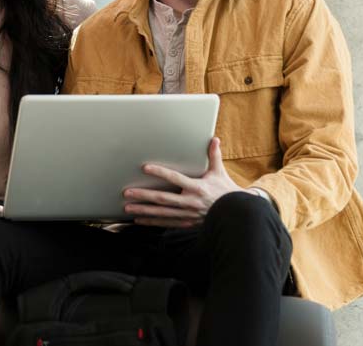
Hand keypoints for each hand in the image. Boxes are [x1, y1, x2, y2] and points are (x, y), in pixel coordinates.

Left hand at [123, 137, 246, 227]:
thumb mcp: (219, 172)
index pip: (175, 178)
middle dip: (143, 195)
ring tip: (127, 207)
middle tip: (127, 192)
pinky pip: (165, 223)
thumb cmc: (225, 191)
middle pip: (163, 199)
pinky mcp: (185, 223)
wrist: (235, 215)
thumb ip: (214, 156)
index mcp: (197, 187)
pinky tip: (138, 220)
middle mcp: (190, 202)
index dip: (160, 172)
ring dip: (143, 210)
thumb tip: (214, 139)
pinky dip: (151, 222)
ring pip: (161, 213)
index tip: (145, 168)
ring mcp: (186, 215)